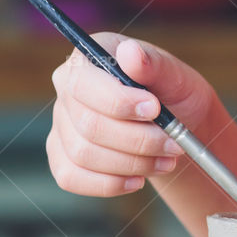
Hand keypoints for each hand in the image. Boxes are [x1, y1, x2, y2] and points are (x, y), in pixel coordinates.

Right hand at [47, 34, 217, 198]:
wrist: (175, 127)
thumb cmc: (174, 94)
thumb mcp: (175, 75)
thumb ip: (154, 64)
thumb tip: (130, 52)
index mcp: (88, 58)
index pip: (84, 84)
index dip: (118, 102)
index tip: (154, 110)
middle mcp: (66, 88)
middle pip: (88, 125)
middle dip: (138, 140)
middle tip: (174, 145)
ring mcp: (61, 123)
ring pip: (83, 154)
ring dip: (132, 164)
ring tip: (167, 160)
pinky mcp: (62, 156)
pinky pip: (71, 178)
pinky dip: (109, 184)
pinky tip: (138, 180)